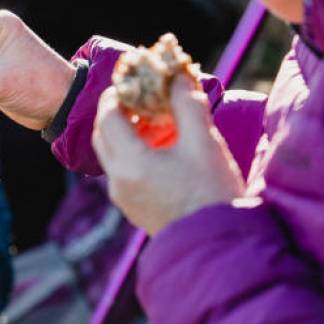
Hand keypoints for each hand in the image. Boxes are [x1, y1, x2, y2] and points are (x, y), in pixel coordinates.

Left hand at [92, 75, 244, 234]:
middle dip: (116, 111)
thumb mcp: (204, 144)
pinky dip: (131, 153)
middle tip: (140, 97)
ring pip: (111, 154)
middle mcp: (118, 181)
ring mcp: (123, 198)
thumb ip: (188, 106)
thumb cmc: (213, 194)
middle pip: (103, 135)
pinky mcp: (133, 208)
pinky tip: (159, 147)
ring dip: (124, 132)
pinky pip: (121, 172)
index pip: (107, 116)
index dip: (117, 93)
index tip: (133, 79)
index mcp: (131, 163)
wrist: (220, 247)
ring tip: (153, 120)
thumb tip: (178, 76)